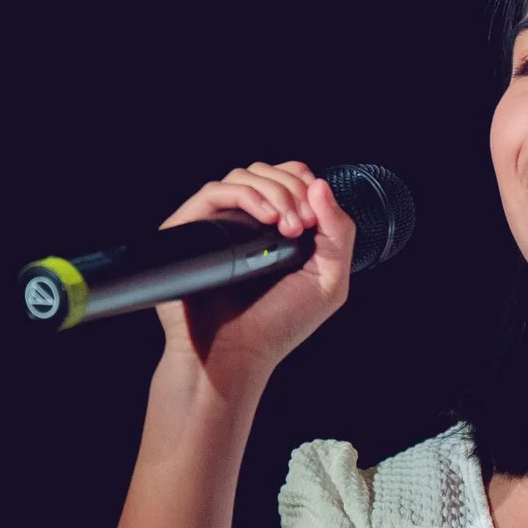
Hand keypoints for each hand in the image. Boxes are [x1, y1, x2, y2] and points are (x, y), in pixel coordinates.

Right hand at [152, 161, 355, 388]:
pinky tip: (266, 218)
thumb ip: (339, 232)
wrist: (234, 356)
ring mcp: (216, 225)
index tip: (313, 215)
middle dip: (292, 189)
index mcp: (276, 229)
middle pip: (267, 171)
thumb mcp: (328, 280)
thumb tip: (321, 184)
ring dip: (274, 192)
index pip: (289, 179)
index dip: (304, 183)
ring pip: (242, 176)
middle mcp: (245, 223)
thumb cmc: (278, 326)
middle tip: (301, 226)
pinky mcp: (189, 230)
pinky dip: (245, 195)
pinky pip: (213, 192)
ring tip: (287, 227)